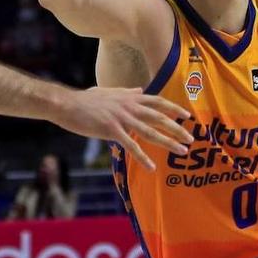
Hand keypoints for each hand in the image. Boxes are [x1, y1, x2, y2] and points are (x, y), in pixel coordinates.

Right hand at [53, 87, 192, 169]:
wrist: (67, 104)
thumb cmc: (85, 99)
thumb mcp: (109, 91)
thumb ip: (127, 91)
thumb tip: (140, 89)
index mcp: (130, 97)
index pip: (158, 102)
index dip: (174, 109)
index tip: (187, 115)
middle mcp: (129, 107)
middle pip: (159, 118)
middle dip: (177, 128)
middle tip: (191, 138)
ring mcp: (121, 118)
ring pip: (150, 132)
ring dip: (168, 143)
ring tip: (181, 151)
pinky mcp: (111, 130)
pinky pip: (131, 146)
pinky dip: (143, 157)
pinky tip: (152, 167)